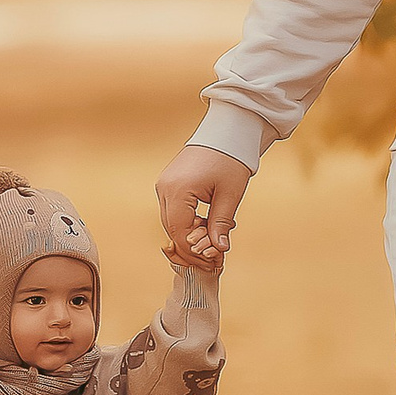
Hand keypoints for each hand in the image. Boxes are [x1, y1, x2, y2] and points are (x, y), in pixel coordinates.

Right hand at [155, 143, 251, 273]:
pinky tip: (204, 224)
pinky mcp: (168, 182)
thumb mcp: (229, 194)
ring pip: (171, 220)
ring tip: (211, 240)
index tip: (210, 262)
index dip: (194, 251)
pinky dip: (186, 221)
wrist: (226, 132)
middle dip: (190, 245)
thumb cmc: (230, 159)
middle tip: (211, 258)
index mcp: (178, 190)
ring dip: (188, 233)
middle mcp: (165, 187)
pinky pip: (173, 209)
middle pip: (171, 228)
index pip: (179, 232)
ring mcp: (164, 184)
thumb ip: (221, 223)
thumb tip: (219, 249)